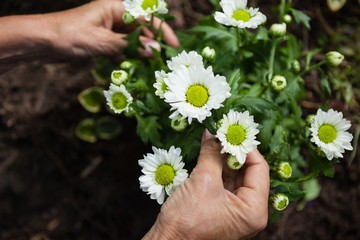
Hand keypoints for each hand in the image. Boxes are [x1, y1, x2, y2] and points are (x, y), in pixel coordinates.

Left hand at [48, 0, 178, 57]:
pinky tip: (133, 69)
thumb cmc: (69, 34)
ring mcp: (109, 30)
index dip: (162, 31)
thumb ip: (130, 46)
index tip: (174, 47)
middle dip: (153, 45)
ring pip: (133, 41)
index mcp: (116, 8)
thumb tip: (155, 51)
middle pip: (142, 30)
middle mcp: (115, 17)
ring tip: (152, 68)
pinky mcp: (103, 42)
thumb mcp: (102, 41)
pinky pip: (123, 49)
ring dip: (142, 54)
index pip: (147, 18)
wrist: (42, 42)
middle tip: (164, 62)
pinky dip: (129, 58)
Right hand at [144, 130, 269, 239]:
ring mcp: (235, 212)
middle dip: (233, 152)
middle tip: (221, 133)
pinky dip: (216, 168)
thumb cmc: (186, 220)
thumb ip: (212, 153)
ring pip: (234, 176)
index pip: (259, 168)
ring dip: (223, 158)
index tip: (232, 132)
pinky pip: (223, 184)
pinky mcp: (221, 209)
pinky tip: (208, 153)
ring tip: (213, 140)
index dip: (245, 148)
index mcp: (254, 210)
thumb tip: (213, 132)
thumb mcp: (203, 180)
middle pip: (247, 172)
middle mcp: (249, 212)